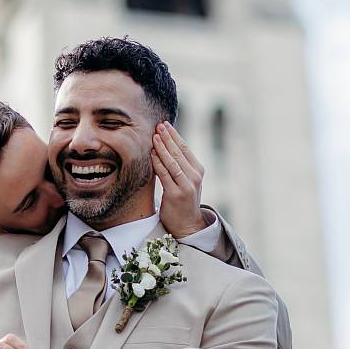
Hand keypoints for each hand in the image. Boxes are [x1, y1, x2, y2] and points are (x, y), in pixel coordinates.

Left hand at [152, 123, 206, 237]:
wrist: (187, 224)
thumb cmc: (183, 200)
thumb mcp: (187, 180)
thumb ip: (180, 165)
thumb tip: (166, 144)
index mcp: (198, 170)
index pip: (185, 148)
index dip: (174, 135)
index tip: (165, 124)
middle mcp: (195, 176)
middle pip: (179, 152)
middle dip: (168, 137)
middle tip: (158, 125)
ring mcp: (187, 185)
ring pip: (173, 162)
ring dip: (162, 147)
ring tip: (154, 136)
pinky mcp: (176, 194)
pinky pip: (165, 174)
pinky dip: (158, 163)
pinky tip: (151, 154)